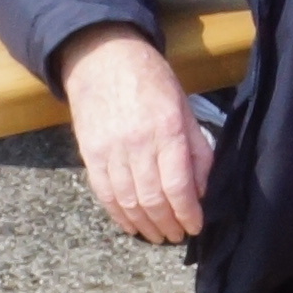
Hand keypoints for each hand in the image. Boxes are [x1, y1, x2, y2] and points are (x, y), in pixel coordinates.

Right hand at [60, 26, 210, 242]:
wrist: (102, 57)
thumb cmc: (150, 79)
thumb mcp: (183, 107)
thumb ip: (196, 148)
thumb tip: (202, 188)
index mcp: (167, 130)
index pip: (178, 185)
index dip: (188, 213)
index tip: (195, 226)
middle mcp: (137, 144)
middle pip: (153, 199)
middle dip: (168, 224)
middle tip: (178, 235)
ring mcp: (110, 150)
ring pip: (128, 202)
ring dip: (145, 225)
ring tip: (158, 235)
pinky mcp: (90, 154)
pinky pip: (104, 194)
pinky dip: (118, 215)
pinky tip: (131, 225)